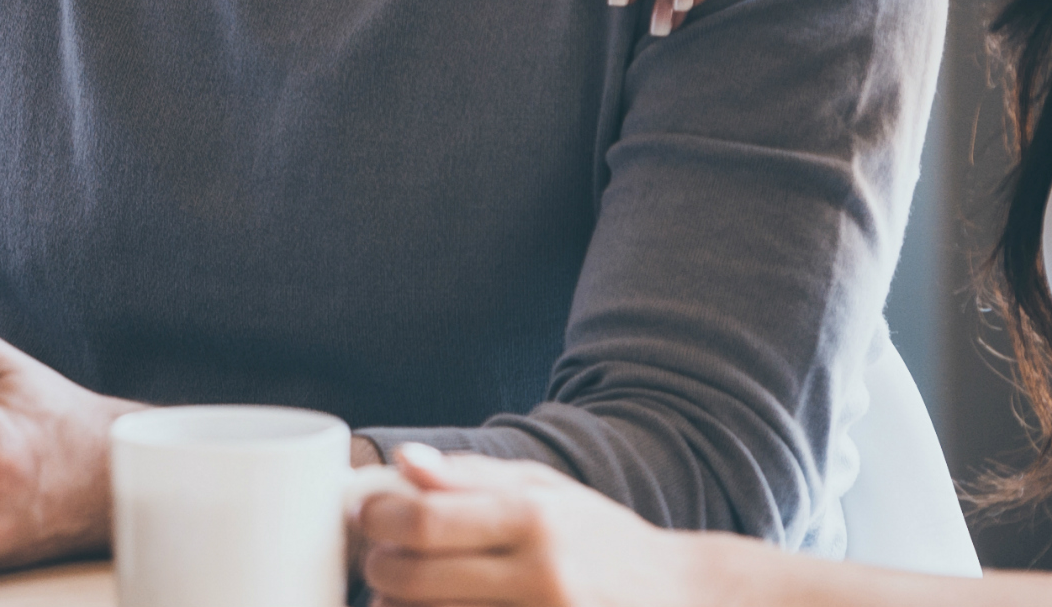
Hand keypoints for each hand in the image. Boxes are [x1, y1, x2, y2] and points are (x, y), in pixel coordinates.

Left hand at [358, 444, 730, 606]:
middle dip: (379, 566)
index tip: (367, 514)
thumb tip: (404, 460)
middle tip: (378, 557)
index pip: (425, 519)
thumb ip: (471, 476)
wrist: (683, 600)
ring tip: (399, 593)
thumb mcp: (548, 491)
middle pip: (415, 576)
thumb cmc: (605, 541)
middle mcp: (540, 575)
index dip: (377, 518)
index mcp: (536, 519)